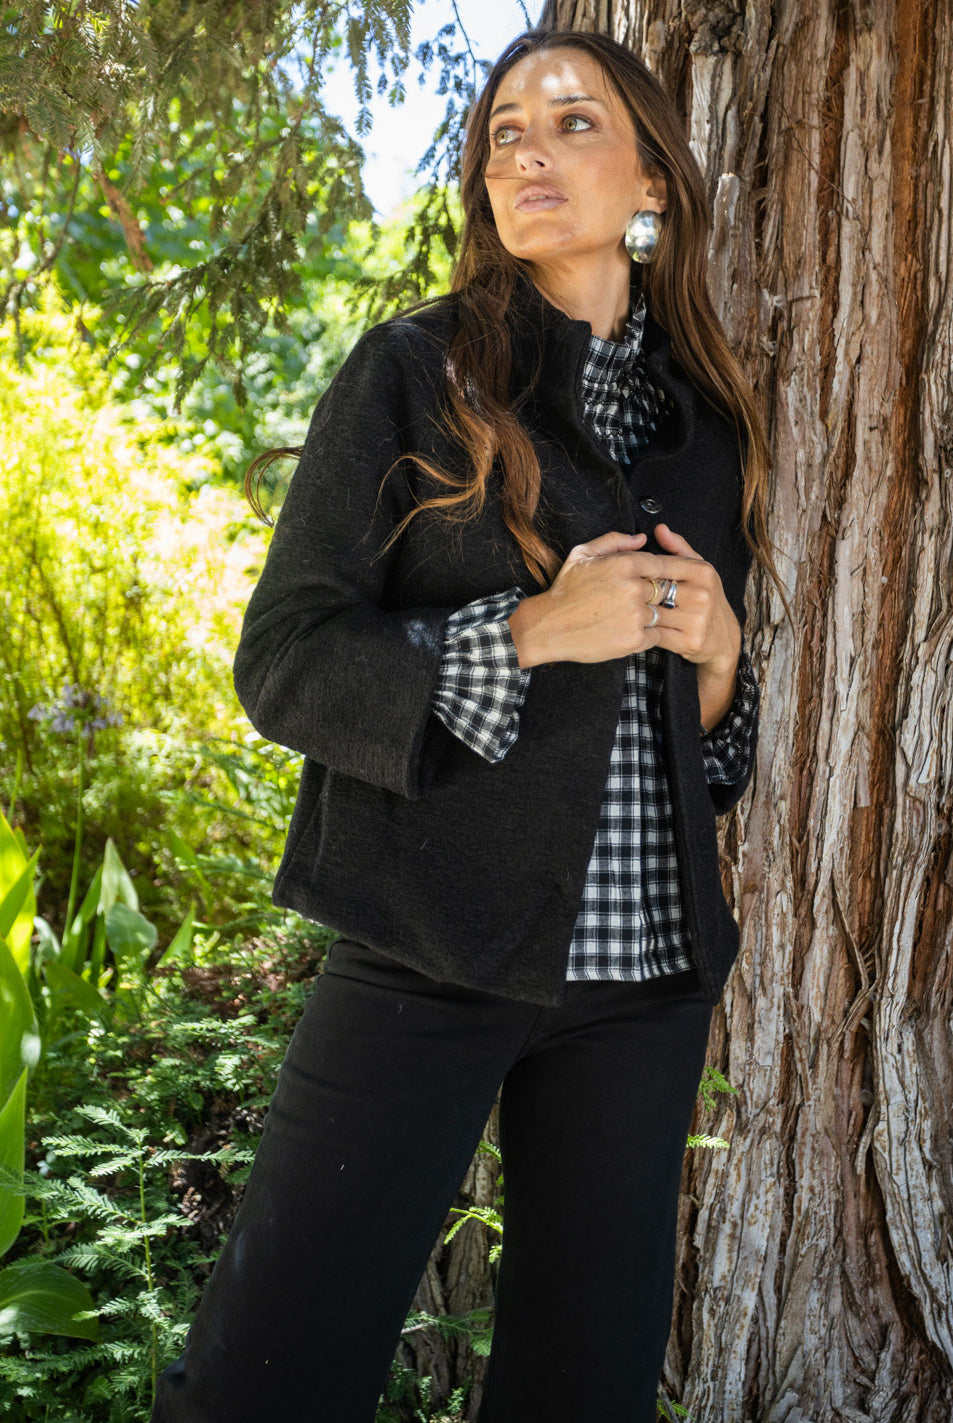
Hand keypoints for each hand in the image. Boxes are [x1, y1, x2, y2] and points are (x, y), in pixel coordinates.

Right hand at [507, 523, 740, 722]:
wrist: (549, 628)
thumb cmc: (564, 591)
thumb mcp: (582, 555)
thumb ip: (614, 542)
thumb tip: (641, 538)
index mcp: (623, 564)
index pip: (663, 563)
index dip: (675, 567)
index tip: (680, 573)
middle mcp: (633, 589)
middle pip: (667, 588)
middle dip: (668, 592)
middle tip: (664, 597)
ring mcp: (635, 615)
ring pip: (663, 612)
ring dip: (660, 614)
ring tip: (647, 616)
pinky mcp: (634, 640)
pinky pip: (656, 635)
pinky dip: (651, 634)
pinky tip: (637, 631)